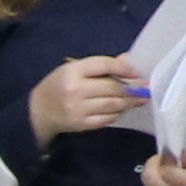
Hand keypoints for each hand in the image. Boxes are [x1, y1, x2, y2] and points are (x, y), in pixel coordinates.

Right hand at [26, 55, 142, 142]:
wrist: (38, 111)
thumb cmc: (60, 85)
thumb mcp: (75, 69)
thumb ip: (101, 66)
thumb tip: (130, 61)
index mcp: (72, 71)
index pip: (104, 65)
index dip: (125, 68)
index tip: (139, 72)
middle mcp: (75, 89)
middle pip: (113, 87)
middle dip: (133, 87)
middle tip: (147, 87)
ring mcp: (78, 109)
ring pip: (113, 104)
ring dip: (130, 101)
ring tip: (142, 98)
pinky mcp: (81, 124)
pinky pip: (107, 118)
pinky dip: (118, 113)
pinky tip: (123, 109)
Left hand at [143, 148, 185, 185]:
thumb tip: (183, 153)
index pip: (166, 170)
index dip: (164, 159)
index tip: (170, 153)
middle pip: (150, 179)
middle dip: (151, 165)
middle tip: (160, 159)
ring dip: (151, 174)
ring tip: (163, 168)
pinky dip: (152, 184)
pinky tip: (162, 179)